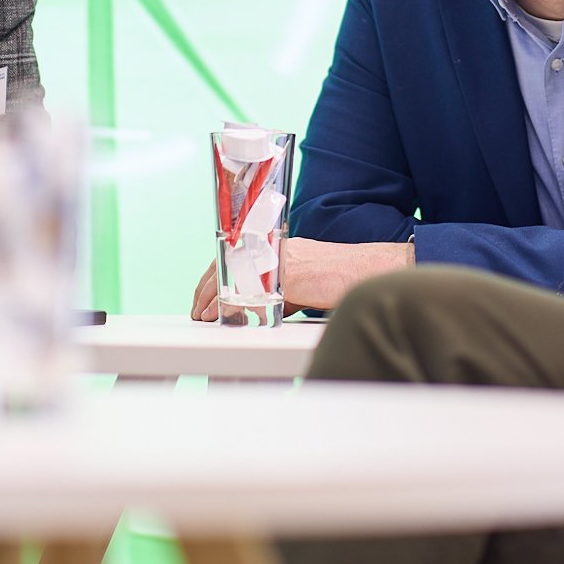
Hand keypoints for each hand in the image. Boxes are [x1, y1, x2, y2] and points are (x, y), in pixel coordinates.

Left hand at [189, 239, 413, 320]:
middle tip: (198, 310)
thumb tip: (257, 310)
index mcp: (273, 248)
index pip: (232, 258)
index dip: (213, 278)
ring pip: (233, 274)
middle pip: (225, 264)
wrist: (365, 270)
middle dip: (206, 289)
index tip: (203, 297)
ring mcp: (277, 259)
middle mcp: (272, 248)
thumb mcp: (299, 285)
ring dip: (215, 297)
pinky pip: (251, 289)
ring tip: (206, 315)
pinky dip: (235, 303)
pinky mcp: (286, 274)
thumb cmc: (337, 277)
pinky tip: (228, 315)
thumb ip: (277, 293)